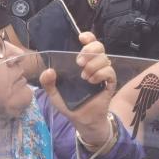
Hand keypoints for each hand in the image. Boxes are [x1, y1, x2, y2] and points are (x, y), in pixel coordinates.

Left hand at [39, 32, 116, 146]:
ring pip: (105, 58)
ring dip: (93, 65)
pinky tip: (92, 81)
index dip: (88, 37)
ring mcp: (103, 74)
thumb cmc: (70, 104)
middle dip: (89, 51)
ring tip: (84, 77)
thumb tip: (48, 70)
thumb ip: (48, 83)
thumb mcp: (55, 94)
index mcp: (83, 63)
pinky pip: (110, 72)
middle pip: (99, 47)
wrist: (82, 120)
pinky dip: (100, 74)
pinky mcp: (110, 84)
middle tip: (79, 62)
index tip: (81, 38)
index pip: (89, 44)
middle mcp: (94, 65)